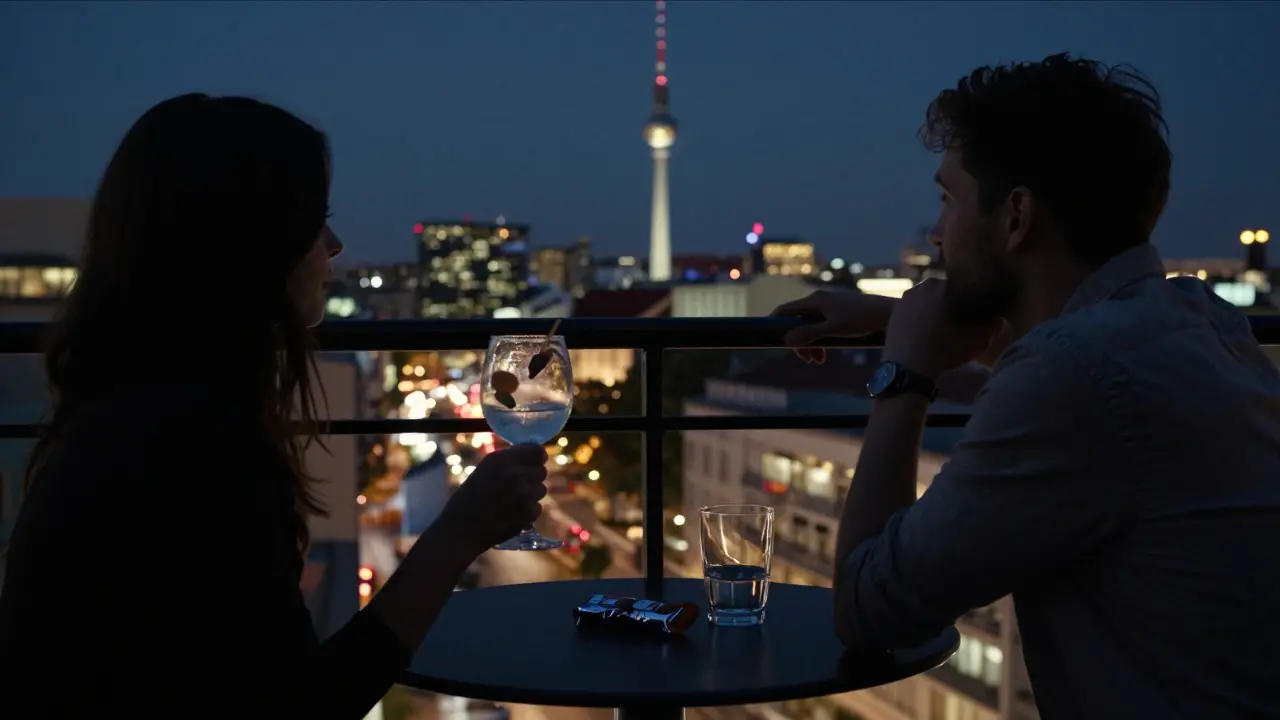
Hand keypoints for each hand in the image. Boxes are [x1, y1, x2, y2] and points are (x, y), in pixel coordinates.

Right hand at [433, 444, 549, 555]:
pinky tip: (511, 515)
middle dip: (532, 478)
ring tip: (510, 502)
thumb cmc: (471, 497)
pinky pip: (537, 508)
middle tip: (516, 487)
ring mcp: (523, 493)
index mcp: (502, 459)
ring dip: (530, 496)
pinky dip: (527, 513)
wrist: (461, 528)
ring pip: (541, 490)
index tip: (533, 463)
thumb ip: (510, 460)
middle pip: (542, 471)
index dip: (537, 458)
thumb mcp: (486, 469)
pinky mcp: (527, 512)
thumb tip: (536, 454)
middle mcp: (514, 473)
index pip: (537, 451)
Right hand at [770, 289, 895, 363]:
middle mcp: (819, 300)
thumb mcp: (834, 329)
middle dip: (799, 342)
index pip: (785, 310)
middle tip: (807, 360)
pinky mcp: (837, 312)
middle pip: (797, 322)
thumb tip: (786, 340)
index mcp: (815, 300)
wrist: (887, 313)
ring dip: (810, 345)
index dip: (774, 322)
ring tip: (819, 361)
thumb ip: (810, 334)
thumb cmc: (861, 319)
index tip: (769, 338)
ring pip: (809, 327)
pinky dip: (820, 341)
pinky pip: (820, 327)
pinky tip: (826, 353)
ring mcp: (828, 306)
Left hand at [883, 279, 1001, 378]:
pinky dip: (919, 321)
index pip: (962, 286)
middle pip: (942, 293)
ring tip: (941, 332)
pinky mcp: (893, 314)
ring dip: (934, 312)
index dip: (970, 301)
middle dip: (950, 304)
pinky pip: (913, 313)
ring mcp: (904, 299)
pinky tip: (925, 336)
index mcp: (942, 285)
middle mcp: (921, 286)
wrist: (908, 367)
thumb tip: (998, 318)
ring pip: (926, 303)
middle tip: (958, 324)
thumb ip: (993, 325)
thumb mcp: (978, 340)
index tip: (974, 315)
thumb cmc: (945, 350)